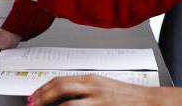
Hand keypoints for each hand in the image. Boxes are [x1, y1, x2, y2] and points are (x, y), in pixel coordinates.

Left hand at [30, 75, 156, 105]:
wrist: (148, 102)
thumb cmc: (126, 96)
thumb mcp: (103, 87)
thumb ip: (84, 89)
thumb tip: (63, 95)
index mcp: (91, 79)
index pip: (60, 80)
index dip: (43, 89)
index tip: (34, 97)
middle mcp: (92, 87)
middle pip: (59, 88)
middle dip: (42, 98)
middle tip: (32, 105)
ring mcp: (98, 101)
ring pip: (67, 104)